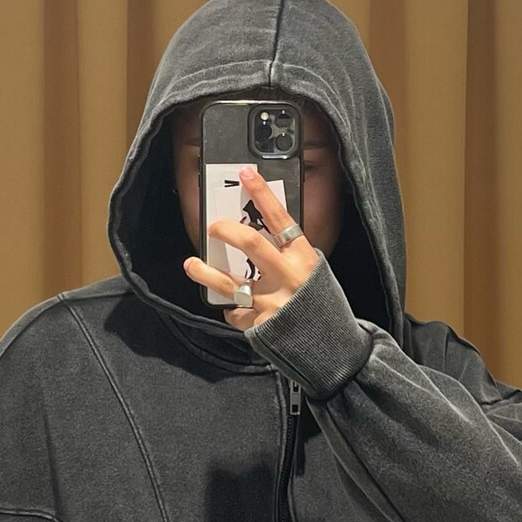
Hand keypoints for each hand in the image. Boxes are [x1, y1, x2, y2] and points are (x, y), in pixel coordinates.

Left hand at [183, 166, 319, 329]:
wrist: (330, 347)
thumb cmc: (321, 306)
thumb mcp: (314, 274)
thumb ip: (289, 258)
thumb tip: (263, 238)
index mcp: (303, 258)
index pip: (280, 218)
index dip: (262, 194)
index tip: (246, 174)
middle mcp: (288, 277)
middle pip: (250, 243)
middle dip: (226, 230)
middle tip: (213, 227)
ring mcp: (272, 302)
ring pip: (230, 283)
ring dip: (205, 273)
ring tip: (191, 265)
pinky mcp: (261, 325)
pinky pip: (236, 313)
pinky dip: (232, 310)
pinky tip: (234, 309)